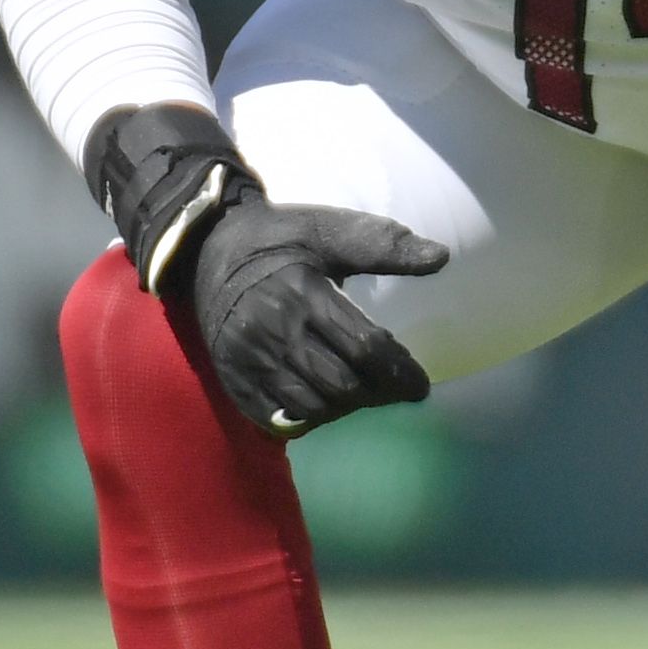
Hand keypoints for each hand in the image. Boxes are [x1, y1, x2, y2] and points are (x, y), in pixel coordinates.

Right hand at [182, 191, 448, 437]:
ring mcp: (249, 361)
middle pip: (340, 385)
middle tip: (396, 390)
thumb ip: (383, 245)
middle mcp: (273, 332)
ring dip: (346, 407)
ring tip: (364, 392)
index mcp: (302, 293)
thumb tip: (440, 257)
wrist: (206, 251)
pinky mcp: (233, 381)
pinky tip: (326, 401)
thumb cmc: (279, 238)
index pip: (364, 347)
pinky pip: (278, 419)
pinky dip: (309, 417)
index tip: (420, 385)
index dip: (399, 372)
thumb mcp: (328, 229)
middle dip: (377, 393)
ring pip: (311, 407)